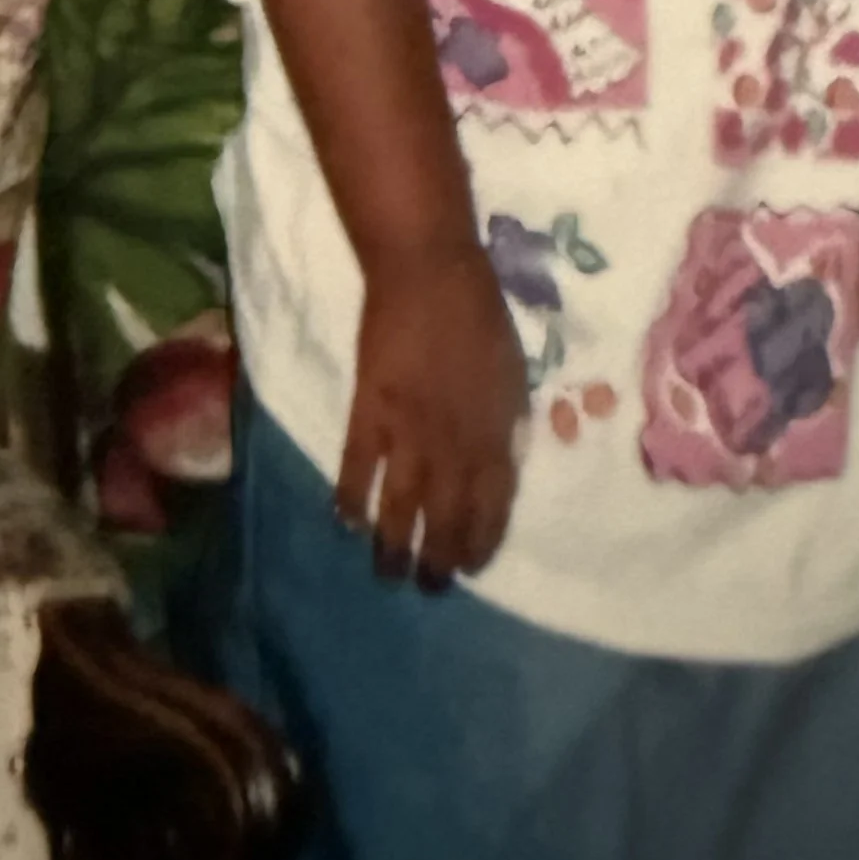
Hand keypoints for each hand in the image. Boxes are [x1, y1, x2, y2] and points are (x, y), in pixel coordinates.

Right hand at [337, 239, 525, 589]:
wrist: (427, 271)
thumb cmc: (478, 314)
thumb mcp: (513, 373)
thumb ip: (506, 424)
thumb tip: (501, 463)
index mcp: (495, 434)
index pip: (492, 506)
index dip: (481, 541)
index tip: (471, 566)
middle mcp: (453, 444)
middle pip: (445, 516)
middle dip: (438, 559)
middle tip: (429, 587)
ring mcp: (407, 430)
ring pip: (400, 504)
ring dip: (393, 544)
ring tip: (387, 574)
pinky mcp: (368, 410)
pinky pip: (358, 466)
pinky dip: (351, 496)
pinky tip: (346, 520)